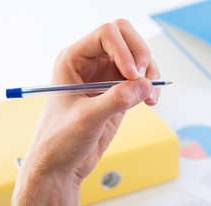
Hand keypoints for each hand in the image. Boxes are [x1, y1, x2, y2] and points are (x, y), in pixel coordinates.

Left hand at [12, 20, 159, 205]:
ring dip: (150, 73)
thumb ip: (115, 100)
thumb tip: (144, 86)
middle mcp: (91, 64)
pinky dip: (150, 87)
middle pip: (126, 39)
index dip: (124, 50)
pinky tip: (149, 102)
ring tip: (150, 97)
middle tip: (144, 78)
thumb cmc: (60, 139)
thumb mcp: (86, 118)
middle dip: (140, 55)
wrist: (62, 164)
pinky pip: (141, 80)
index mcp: (74, 60)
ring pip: (137, 59)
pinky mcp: (118, 94)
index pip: (106, 35)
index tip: (132, 75)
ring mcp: (106, 78)